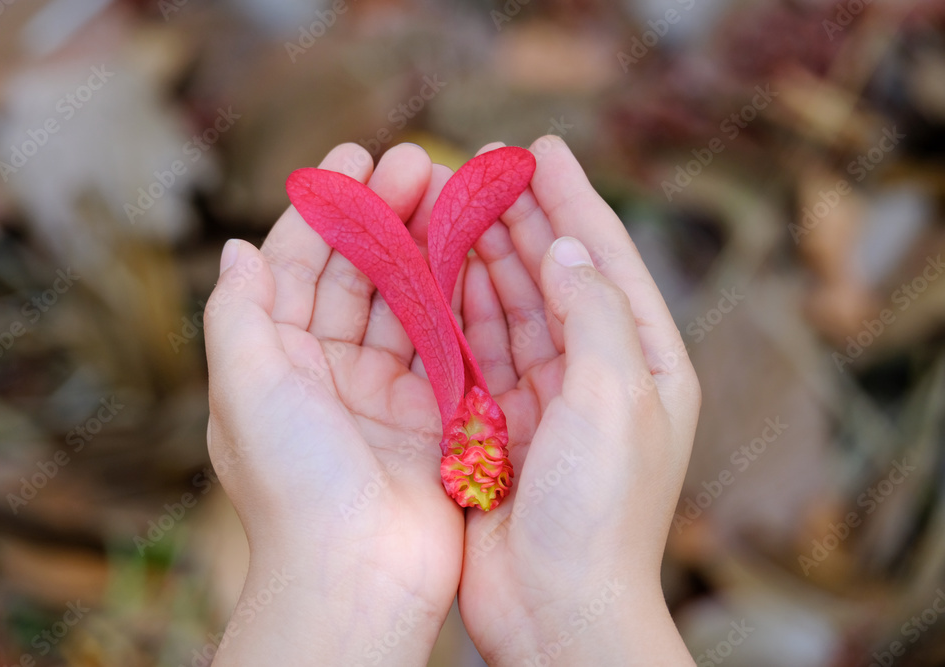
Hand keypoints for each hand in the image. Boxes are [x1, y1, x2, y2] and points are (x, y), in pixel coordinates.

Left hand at [204, 143, 463, 664]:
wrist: (358, 578)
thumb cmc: (293, 485)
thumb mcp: (244, 389)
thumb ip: (239, 314)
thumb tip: (238, 248)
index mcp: (275, 361)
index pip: (297, 264)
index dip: (326, 208)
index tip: (357, 155)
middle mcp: (326, 371)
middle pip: (356, 272)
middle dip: (384, 213)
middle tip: (421, 160)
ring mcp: (381, 392)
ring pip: (404, 298)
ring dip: (424, 243)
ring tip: (453, 189)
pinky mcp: (430, 415)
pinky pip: (443, 339)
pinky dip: (456, 293)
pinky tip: (473, 250)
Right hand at [457, 136, 699, 665]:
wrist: (559, 611)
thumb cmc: (601, 512)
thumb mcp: (615, 397)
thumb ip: (593, 312)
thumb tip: (564, 246)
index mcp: (647, 362)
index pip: (608, 260)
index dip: (574, 199)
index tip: (539, 148)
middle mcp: (599, 373)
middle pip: (555, 276)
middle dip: (520, 220)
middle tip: (480, 167)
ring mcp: (546, 399)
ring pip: (510, 308)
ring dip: (481, 257)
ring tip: (449, 206)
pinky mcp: (498, 425)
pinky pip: (476, 350)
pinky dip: (456, 310)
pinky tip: (433, 274)